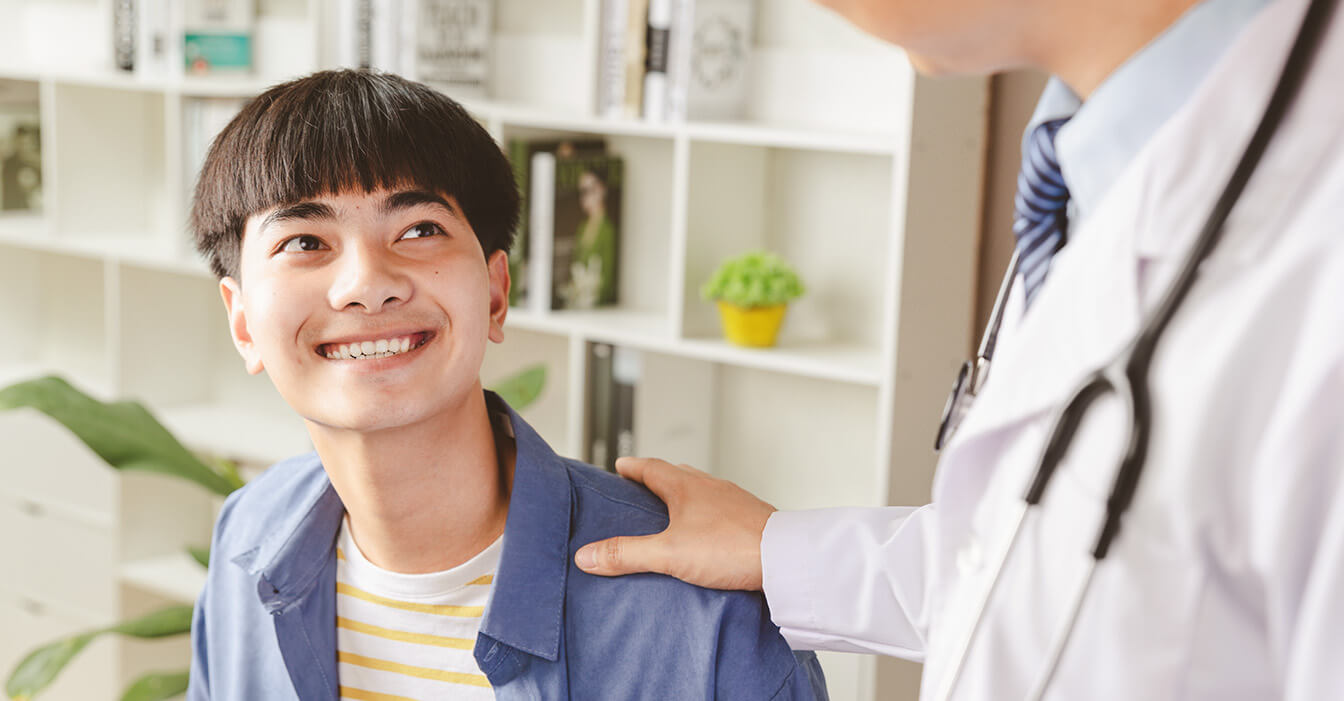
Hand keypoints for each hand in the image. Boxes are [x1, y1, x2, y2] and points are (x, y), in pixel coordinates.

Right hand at [574, 457, 775, 590]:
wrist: (784, 557)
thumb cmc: (730, 548)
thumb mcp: (668, 553)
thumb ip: (627, 554)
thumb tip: (587, 555)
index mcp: (686, 487)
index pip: (652, 467)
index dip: (633, 466)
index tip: (620, 464)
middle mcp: (711, 486)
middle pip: (678, 474)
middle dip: (658, 479)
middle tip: (642, 486)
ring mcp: (734, 500)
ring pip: (703, 490)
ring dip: (685, 496)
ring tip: (674, 511)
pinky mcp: (752, 517)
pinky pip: (723, 508)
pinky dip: (709, 513)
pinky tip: (709, 532)